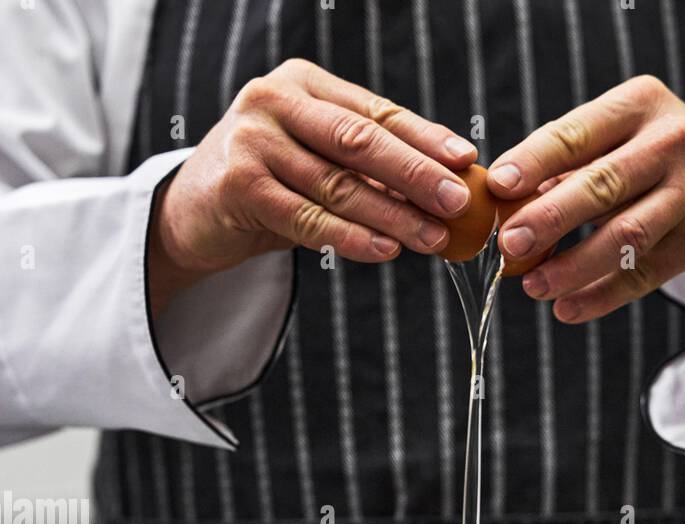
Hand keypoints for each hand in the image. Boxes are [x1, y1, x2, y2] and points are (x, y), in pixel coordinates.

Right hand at [148, 58, 476, 315]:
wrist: (193, 213)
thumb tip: (441, 191)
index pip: (375, 111)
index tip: (464, 161)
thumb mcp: (315, 162)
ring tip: (432, 238)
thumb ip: (364, 169)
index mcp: (303, 84)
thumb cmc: (268, 186)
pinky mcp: (239, 186)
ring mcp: (253, 141)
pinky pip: (307, 218)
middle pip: (360, 141)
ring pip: (338, 184)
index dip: (424, 137)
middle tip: (456, 201)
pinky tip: (385, 250)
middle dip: (415, 173)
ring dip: (391, 215)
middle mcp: (275, 101)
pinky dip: (349, 237)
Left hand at [487, 76, 684, 322]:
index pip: (577, 132)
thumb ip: (568, 165)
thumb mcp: (618, 142)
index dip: (534, 160)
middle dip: (550, 217)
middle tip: (509, 245)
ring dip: (573, 266)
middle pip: (602, 184)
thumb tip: (505, 203)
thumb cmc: (654, 163)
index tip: (498, 185)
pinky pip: (643, 275)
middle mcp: (671, 142)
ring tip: (533, 287)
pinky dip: (601, 296)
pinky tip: (567, 308)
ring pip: (625, 235)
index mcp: (639, 105)